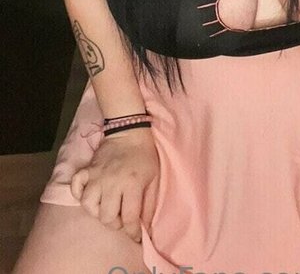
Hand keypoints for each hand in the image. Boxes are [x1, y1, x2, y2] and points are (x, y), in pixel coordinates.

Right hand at [70, 128, 159, 242]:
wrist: (129, 132)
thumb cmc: (144, 156)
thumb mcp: (154, 179)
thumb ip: (149, 204)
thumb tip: (145, 227)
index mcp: (132, 184)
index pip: (128, 218)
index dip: (132, 232)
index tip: (135, 235)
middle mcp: (112, 183)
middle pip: (106, 216)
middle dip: (115, 223)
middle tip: (121, 218)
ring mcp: (97, 176)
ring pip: (89, 205)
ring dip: (97, 211)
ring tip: (106, 207)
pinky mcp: (87, 170)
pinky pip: (76, 186)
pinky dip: (79, 193)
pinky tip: (89, 194)